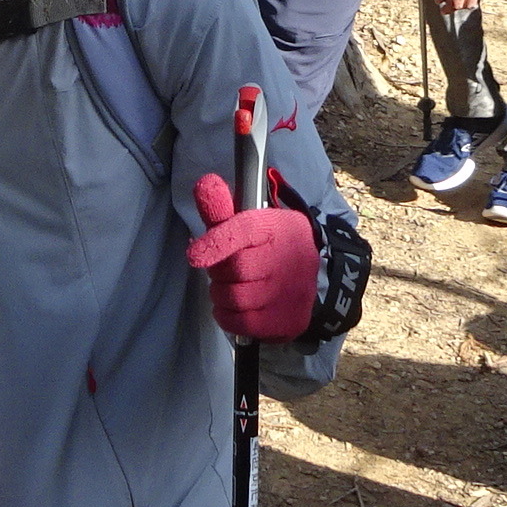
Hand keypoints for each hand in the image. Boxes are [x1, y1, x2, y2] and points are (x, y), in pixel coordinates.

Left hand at [187, 173, 318, 342]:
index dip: (216, 243)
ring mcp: (291, 291)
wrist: (312, 275)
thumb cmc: (270, 245)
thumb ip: (223, 207)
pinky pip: (242, 324)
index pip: (243, 231)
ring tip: (230, 286)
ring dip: (221, 294)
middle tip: (225, 268)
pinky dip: (228, 317)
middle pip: (234, 269)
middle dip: (218, 270)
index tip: (194, 255)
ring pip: (235, 298)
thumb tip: (205, 182)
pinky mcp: (288, 320)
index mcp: (276, 226)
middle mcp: (288, 258)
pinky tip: (234, 307)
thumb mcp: (250, 221)